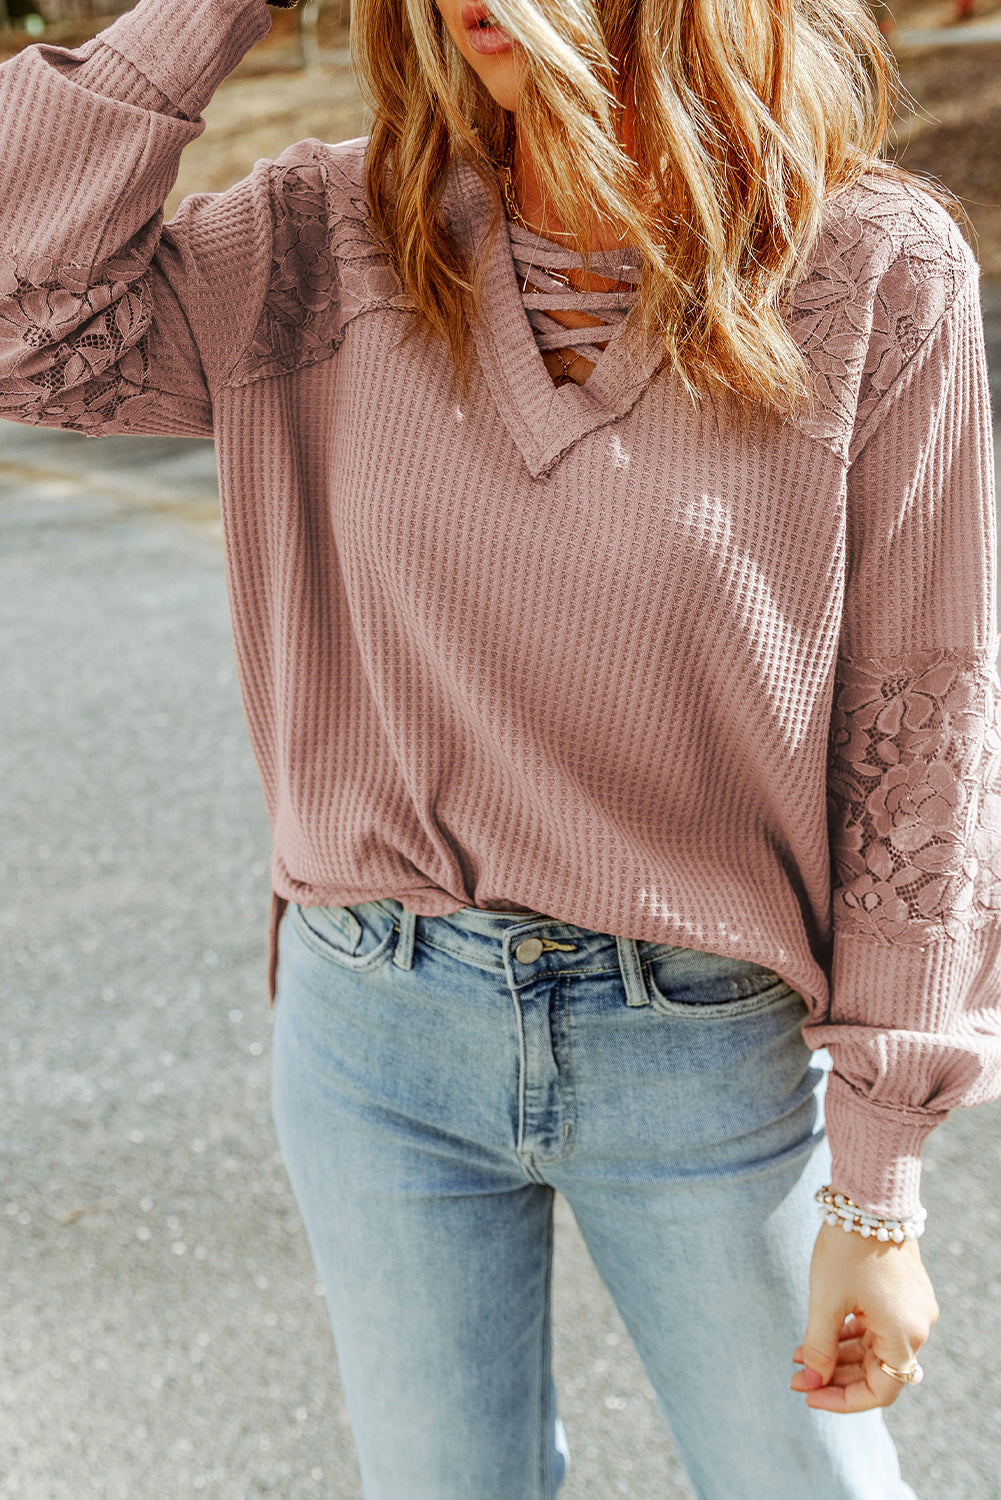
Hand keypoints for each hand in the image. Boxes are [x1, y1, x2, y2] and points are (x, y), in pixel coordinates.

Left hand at [790, 1220, 938, 1411]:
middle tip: (796, 1376)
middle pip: (877, 1370)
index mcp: (905, 1335)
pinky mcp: (905, 1291)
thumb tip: (811, 1382)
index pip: (879, 1391)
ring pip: (874, 1347)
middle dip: (834, 1376)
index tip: (808, 1393)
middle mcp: (917, 1326)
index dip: (843, 1400)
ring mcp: (913, 1307)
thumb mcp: (826, 1301)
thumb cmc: (847, 1249)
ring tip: (799, 1355)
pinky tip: (818, 1332)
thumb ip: (820, 1347)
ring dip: (839, 1354)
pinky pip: (878, 1325)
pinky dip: (850, 1332)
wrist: (869, 1196)